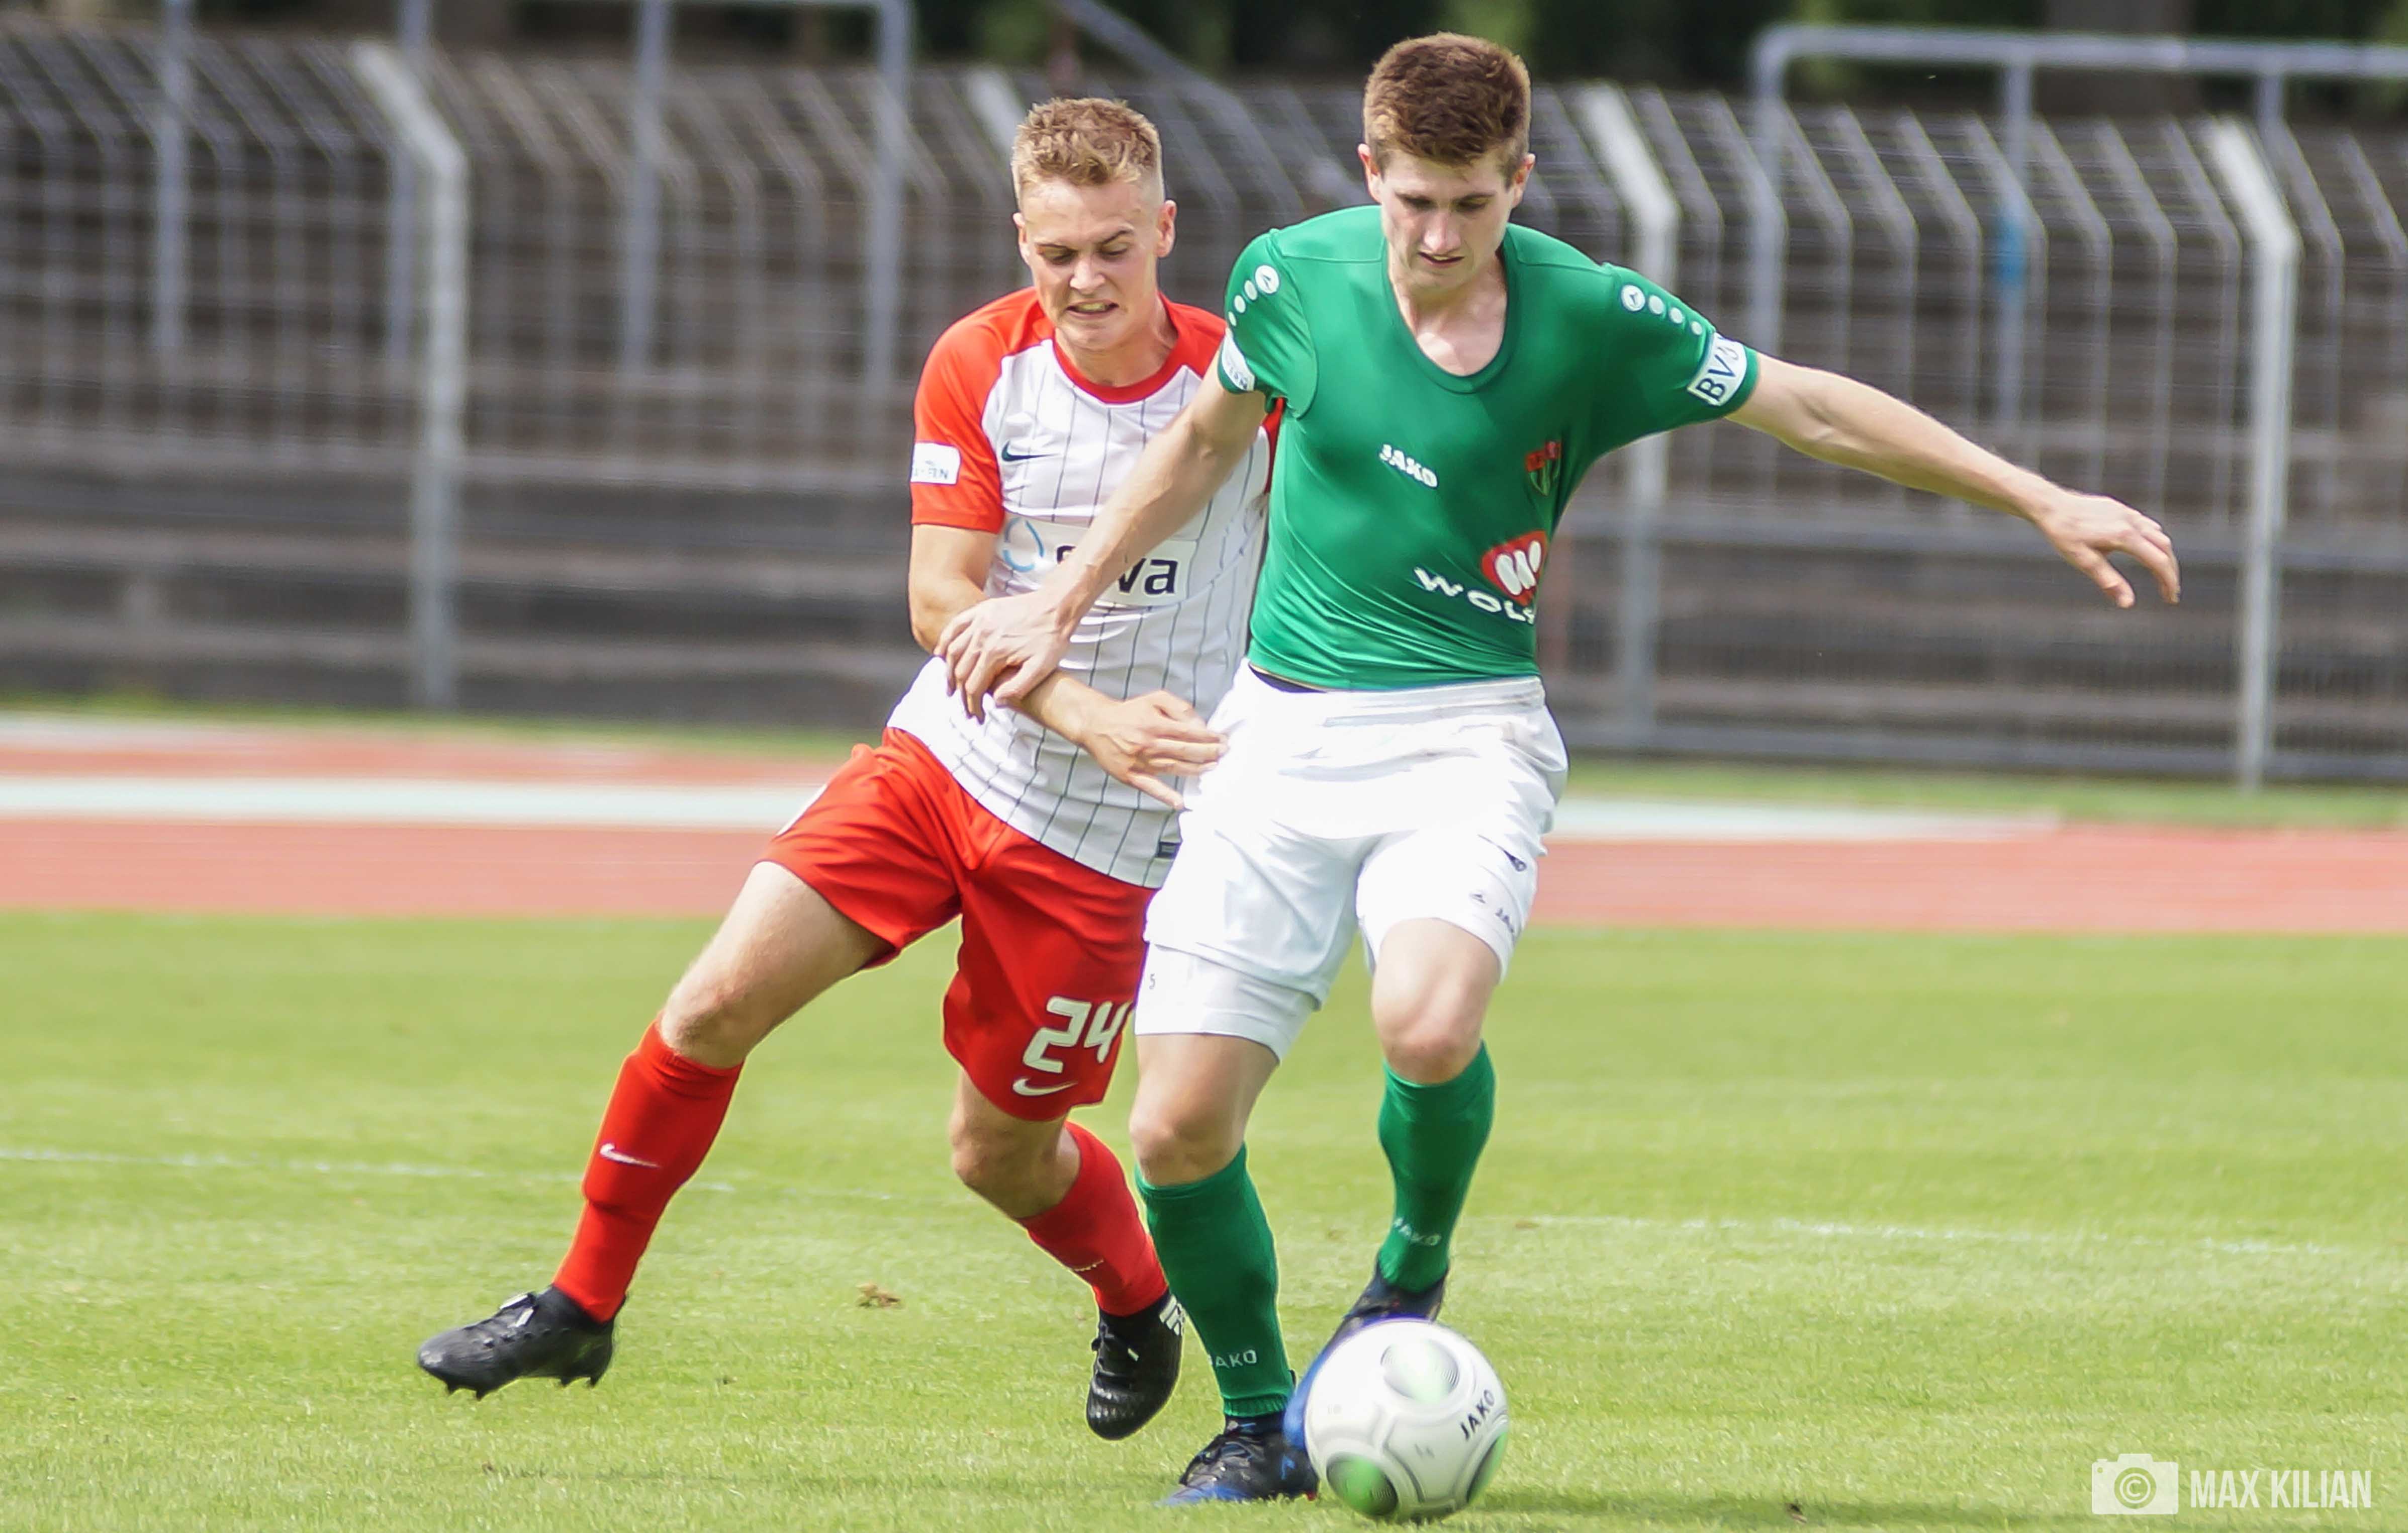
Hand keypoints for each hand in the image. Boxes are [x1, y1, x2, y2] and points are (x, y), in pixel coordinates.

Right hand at [939, 591, 1074, 720]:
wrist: (1057, 607)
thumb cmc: (1051, 637)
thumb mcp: (1041, 668)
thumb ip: (1018, 687)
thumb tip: (997, 702)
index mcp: (996, 652)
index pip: (974, 686)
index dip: (973, 705)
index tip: (977, 716)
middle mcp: (982, 636)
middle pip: (961, 671)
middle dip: (961, 694)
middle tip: (966, 707)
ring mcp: (979, 621)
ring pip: (953, 651)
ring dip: (949, 672)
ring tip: (951, 688)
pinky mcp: (981, 611)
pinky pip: (955, 626)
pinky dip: (945, 641)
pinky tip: (940, 653)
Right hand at [1070, 690, 1223, 809]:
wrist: (1096, 724)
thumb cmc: (1129, 712)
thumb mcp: (1154, 699)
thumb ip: (1179, 708)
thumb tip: (1198, 725)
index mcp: (1155, 724)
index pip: (1189, 732)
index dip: (1208, 737)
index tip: (1222, 739)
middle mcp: (1148, 743)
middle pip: (1185, 751)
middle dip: (1208, 752)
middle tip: (1224, 753)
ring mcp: (1139, 761)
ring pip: (1173, 768)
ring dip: (1196, 770)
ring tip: (1213, 768)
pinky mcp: (1130, 775)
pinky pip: (1150, 787)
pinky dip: (1164, 795)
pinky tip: (1178, 802)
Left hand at [2028, 491, 2180, 608]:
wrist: (2051, 505)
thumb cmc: (2064, 535)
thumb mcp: (2083, 561)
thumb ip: (2109, 582)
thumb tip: (2128, 604)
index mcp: (2125, 536)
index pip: (2158, 562)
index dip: (2168, 582)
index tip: (2171, 599)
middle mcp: (2132, 522)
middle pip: (2164, 548)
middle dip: (2170, 572)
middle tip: (2170, 592)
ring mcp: (2128, 513)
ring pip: (2158, 535)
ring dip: (2165, 556)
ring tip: (2162, 575)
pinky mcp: (2122, 509)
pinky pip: (2148, 525)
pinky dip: (2155, 541)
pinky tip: (2149, 551)